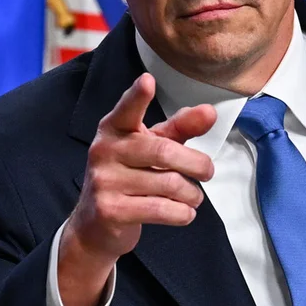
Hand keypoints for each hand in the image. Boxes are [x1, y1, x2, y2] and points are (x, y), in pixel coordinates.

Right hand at [57, 73, 216, 305]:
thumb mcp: (153, 147)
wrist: (96, 224)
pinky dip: (182, 213)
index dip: (137, 96)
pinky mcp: (110, 210)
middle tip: (208, 172)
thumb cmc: (131, 175)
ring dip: (192, 194)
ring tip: (193, 196)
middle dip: (197, 164)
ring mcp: (104, 181)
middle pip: (165, 151)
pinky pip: (161, 209)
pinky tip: (184, 212)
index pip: (127, 109)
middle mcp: (104, 150)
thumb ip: (180, 128)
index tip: (148, 81)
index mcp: (114, 129)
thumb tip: (210, 111)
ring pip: (169, 183)